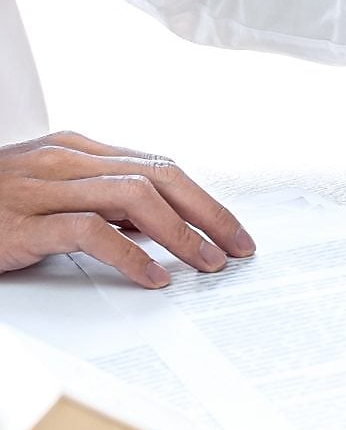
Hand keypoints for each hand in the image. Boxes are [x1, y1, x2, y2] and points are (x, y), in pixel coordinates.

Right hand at [0, 131, 254, 287]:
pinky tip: (153, 278)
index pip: (160, 167)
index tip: (235, 231)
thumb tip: (163, 226)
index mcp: (77, 151)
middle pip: (158, 176)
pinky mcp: (23, 222)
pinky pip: (90, 231)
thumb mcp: (56, 197)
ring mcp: (42, 188)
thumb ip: (104, 204)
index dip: (205, 199)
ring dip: (181, 234)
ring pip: (133, 197)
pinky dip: (131, 255)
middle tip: (238, 247)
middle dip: (208, 213)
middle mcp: (64, 161)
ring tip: (206, 263)